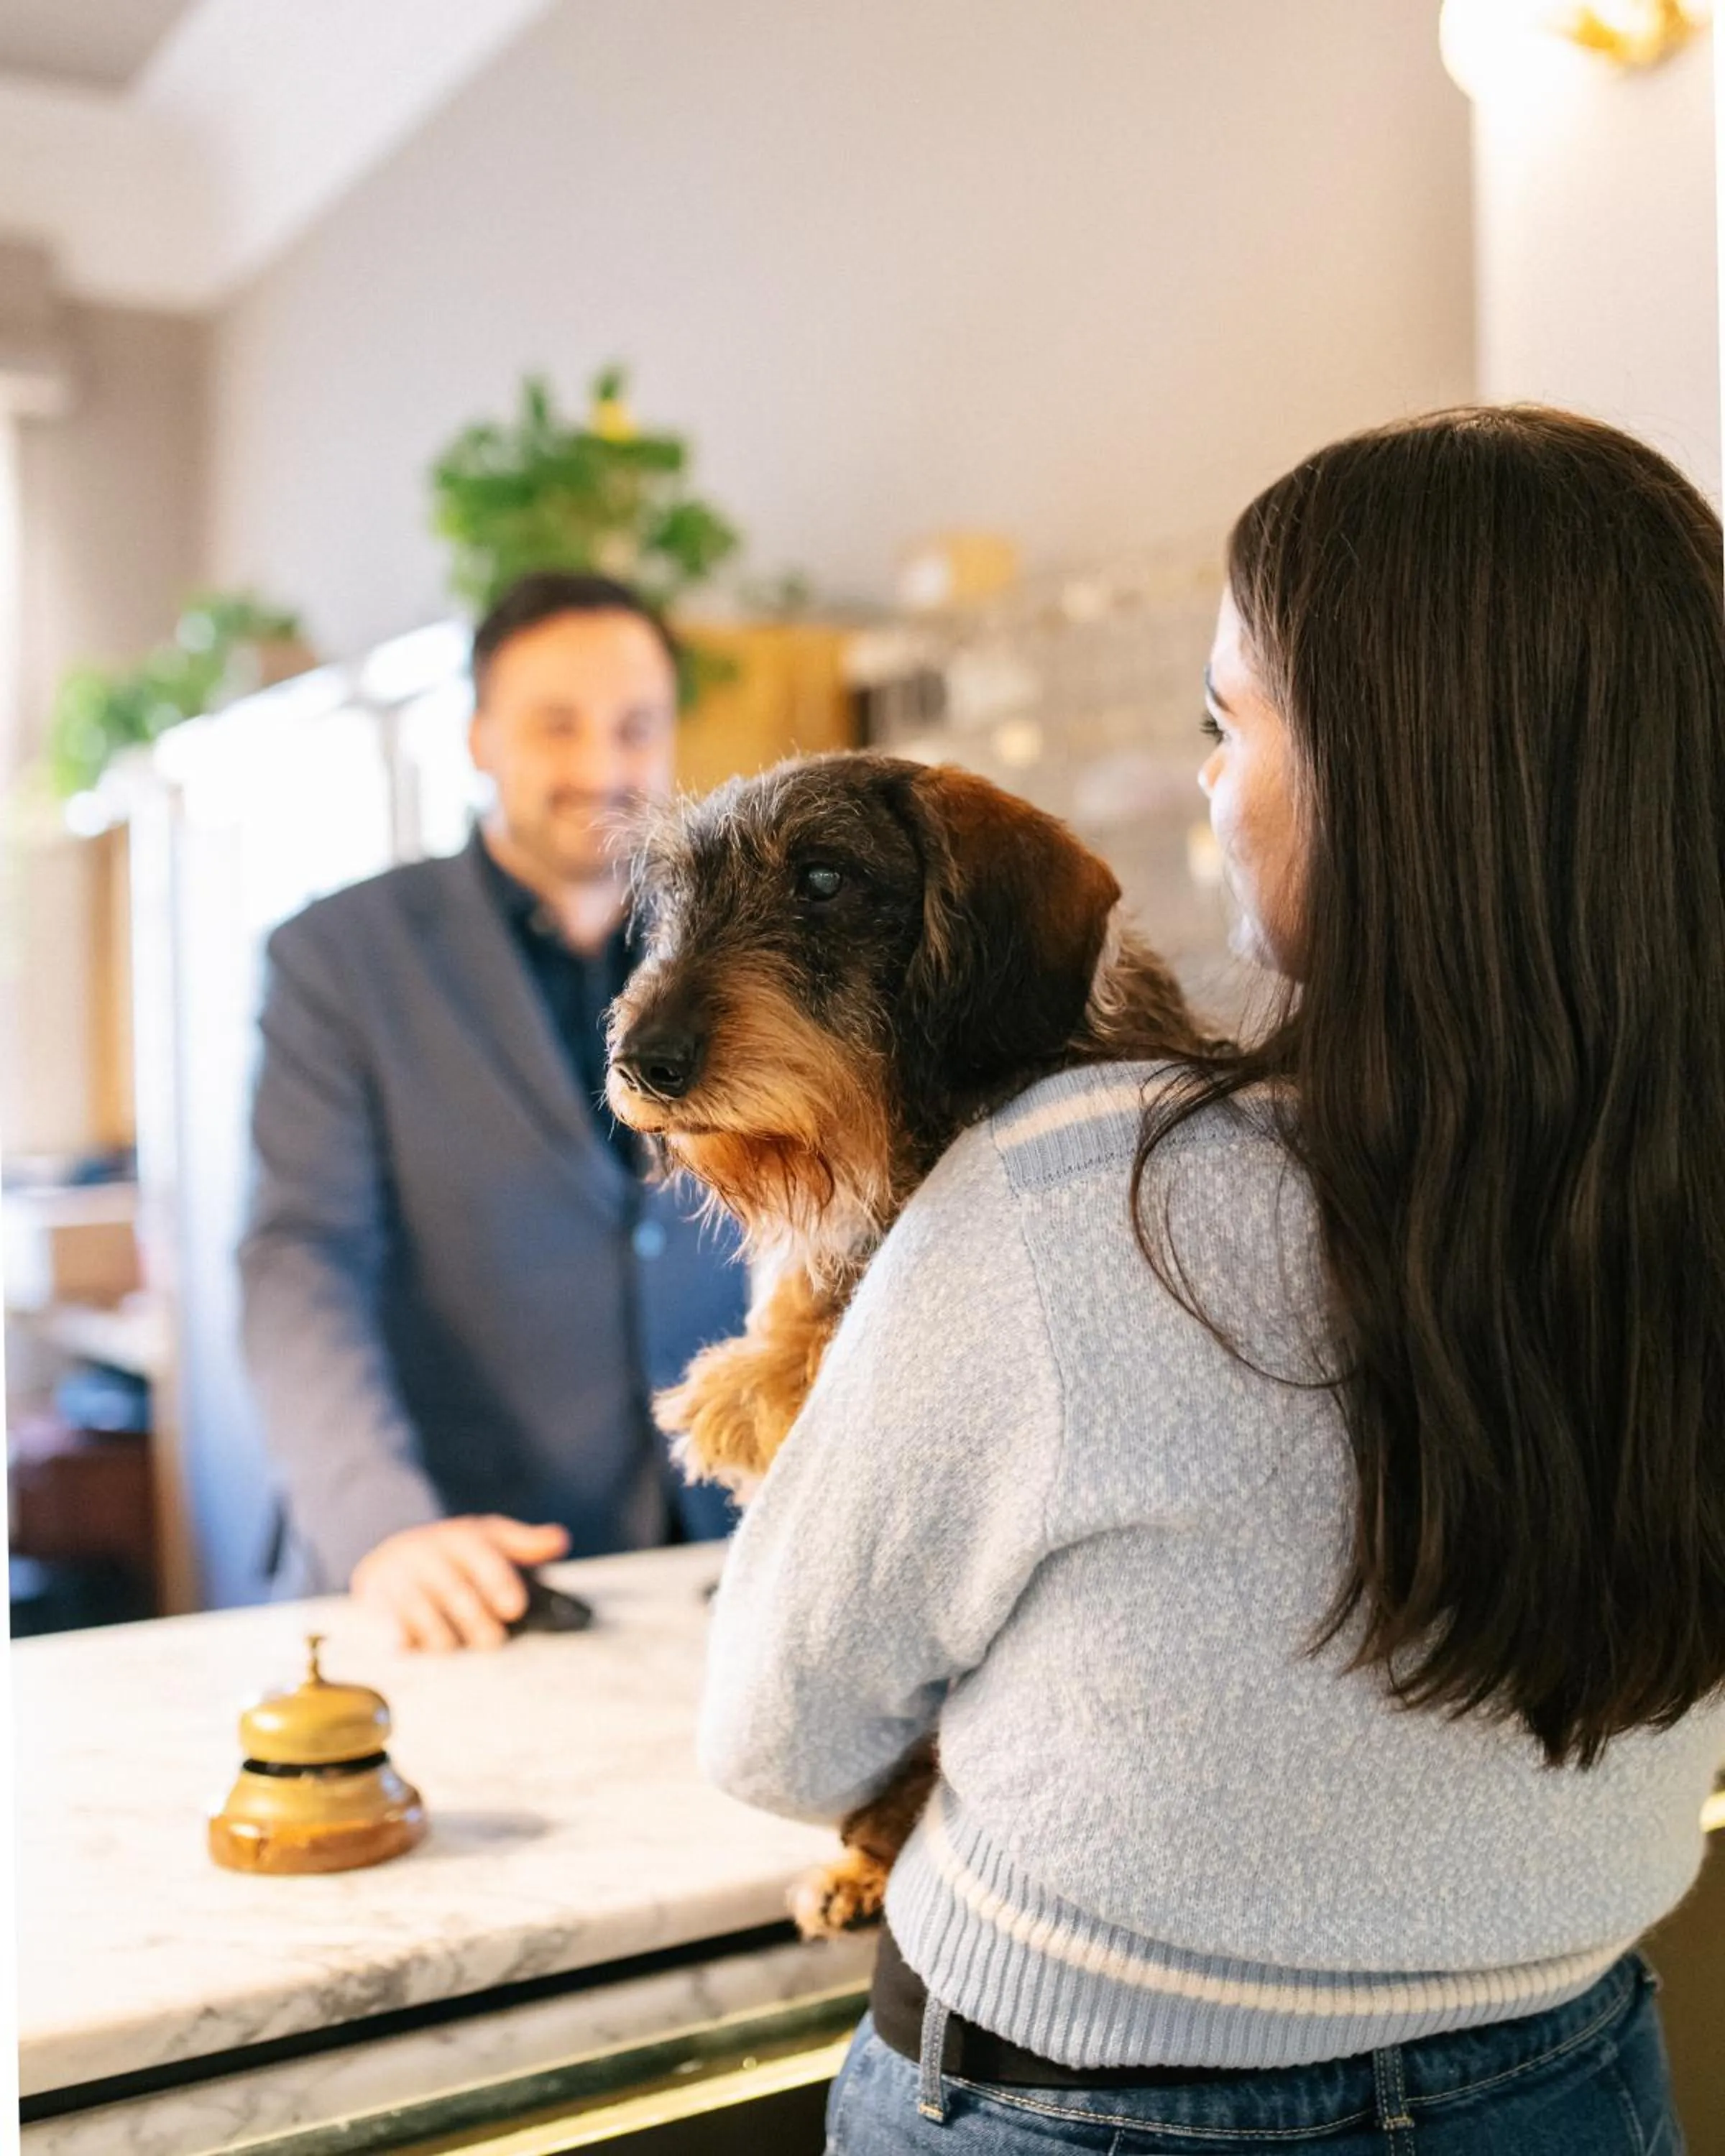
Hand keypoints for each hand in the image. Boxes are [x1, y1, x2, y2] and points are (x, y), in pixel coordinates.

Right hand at [350, 1515, 570, 1650]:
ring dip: (439, 1633)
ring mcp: (397, 1574)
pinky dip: (397, 1634)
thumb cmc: (456, 1553)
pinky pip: (385, 1620)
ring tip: (453, 1646)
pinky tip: (407, 1647)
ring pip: (419, 1608)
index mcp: (459, 1537)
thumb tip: (560, 1541)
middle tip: (492, 1640)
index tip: (515, 1608)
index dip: (499, 1581)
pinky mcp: (372, 1596)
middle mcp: (425, 1551)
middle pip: (453, 1588)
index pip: (481, 1555)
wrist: (394, 1553)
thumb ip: (525, 1544)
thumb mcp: (490, 1540)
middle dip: (475, 1618)